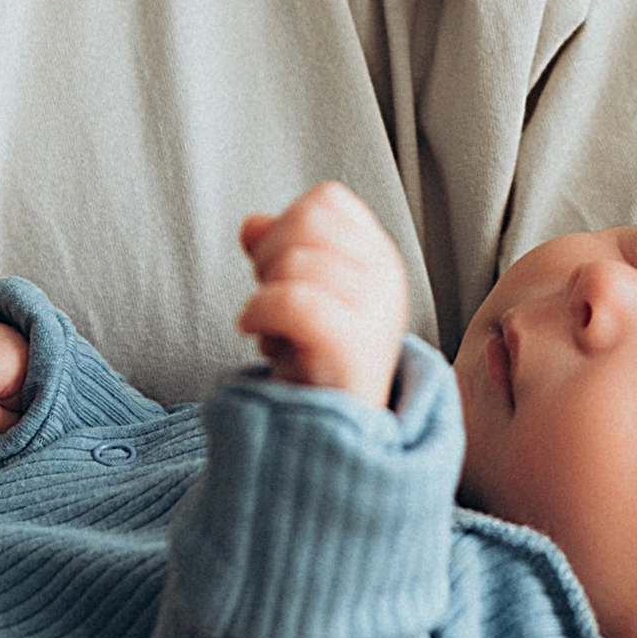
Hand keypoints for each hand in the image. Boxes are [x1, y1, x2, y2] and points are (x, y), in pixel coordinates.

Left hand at [237, 181, 409, 406]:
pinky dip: (260, 313)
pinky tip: (258, 334)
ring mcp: (374, 310)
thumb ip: (280, 252)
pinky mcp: (353, 343)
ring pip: (294, 261)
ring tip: (271, 328)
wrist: (336, 436)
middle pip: (308, 220)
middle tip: (270, 298)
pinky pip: (292, 300)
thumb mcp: (301, 296)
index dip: (289, 226)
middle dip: (271, 255)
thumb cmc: (318, 363)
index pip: (326, 201)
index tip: (280, 271)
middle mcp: (385, 277)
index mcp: (378, 257)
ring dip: (264, 293)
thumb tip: (251, 223)